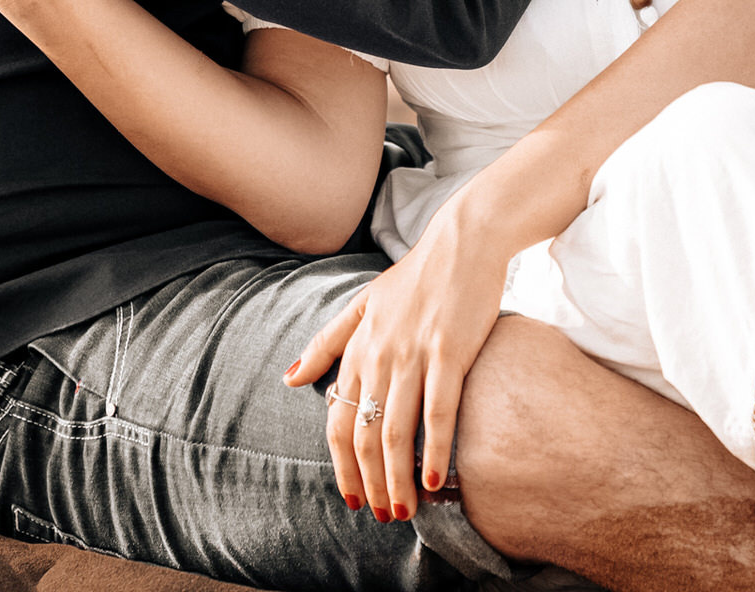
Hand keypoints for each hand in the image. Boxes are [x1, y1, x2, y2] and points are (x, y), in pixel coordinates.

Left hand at [282, 221, 512, 521]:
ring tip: (406, 511)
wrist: (464, 240)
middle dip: (371, 483)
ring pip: (395, 432)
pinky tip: (436, 479)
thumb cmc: (418, 275)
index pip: (338, 422)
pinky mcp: (449, 352)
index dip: (342, 467)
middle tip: (385, 516)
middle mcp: (378, 356)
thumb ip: (327, 343)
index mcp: (358, 349)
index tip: (354, 498)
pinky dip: (435, 450)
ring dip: (397, 480)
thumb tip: (289, 380)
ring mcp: (413, 355)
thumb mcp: (364, 303)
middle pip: (364, 436)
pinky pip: (438, 412)